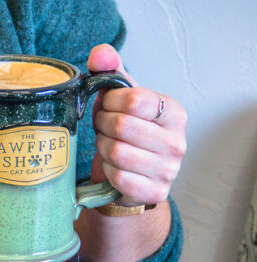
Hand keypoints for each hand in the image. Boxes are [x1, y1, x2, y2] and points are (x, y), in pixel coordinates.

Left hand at [88, 44, 187, 205]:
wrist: (130, 177)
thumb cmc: (125, 132)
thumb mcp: (120, 100)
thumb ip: (110, 72)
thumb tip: (100, 53)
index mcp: (173, 112)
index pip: (134, 100)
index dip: (110, 102)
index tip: (107, 106)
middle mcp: (177, 141)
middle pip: (121, 126)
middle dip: (102, 126)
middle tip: (103, 128)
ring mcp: (169, 169)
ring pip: (116, 152)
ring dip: (102, 148)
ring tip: (107, 146)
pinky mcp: (154, 192)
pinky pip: (117, 177)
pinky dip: (107, 171)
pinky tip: (113, 167)